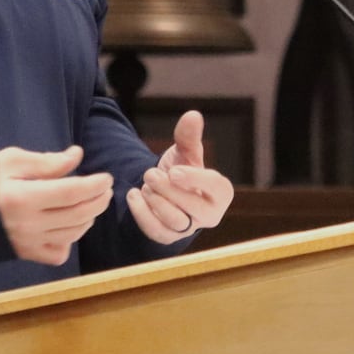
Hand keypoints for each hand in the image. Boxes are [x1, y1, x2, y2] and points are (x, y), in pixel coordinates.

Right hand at [0, 145, 113, 265]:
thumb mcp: (13, 160)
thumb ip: (47, 161)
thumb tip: (77, 156)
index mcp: (24, 198)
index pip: (71, 193)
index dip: (94, 185)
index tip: (106, 177)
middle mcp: (30, 224)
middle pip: (78, 215)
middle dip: (99, 200)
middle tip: (105, 188)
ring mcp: (30, 243)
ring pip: (73, 234)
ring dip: (90, 217)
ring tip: (92, 202)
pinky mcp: (28, 255)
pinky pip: (59, 253)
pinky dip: (71, 239)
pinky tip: (71, 225)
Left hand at [126, 110, 233, 243]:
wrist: (165, 190)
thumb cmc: (182, 169)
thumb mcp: (185, 152)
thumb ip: (189, 136)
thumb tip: (193, 116)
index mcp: (220, 192)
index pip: (217, 188)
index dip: (196, 180)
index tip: (174, 171)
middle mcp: (210, 214)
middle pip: (194, 207)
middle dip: (169, 190)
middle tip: (150, 174)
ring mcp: (189, 229)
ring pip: (175, 221)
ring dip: (155, 201)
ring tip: (145, 184)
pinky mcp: (169, 237)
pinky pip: (156, 231)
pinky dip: (142, 214)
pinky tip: (133, 195)